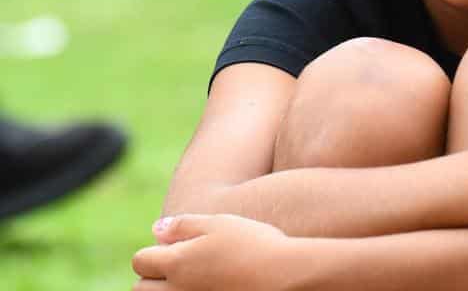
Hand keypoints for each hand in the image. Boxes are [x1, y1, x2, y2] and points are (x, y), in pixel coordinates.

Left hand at [132, 215, 297, 290]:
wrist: (287, 276)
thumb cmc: (257, 244)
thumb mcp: (222, 223)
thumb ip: (184, 225)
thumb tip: (155, 229)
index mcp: (177, 263)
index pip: (140, 261)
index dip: (154, 252)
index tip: (175, 248)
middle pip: (141, 289)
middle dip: (154, 277)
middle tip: (181, 267)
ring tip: (193, 280)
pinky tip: (208, 288)